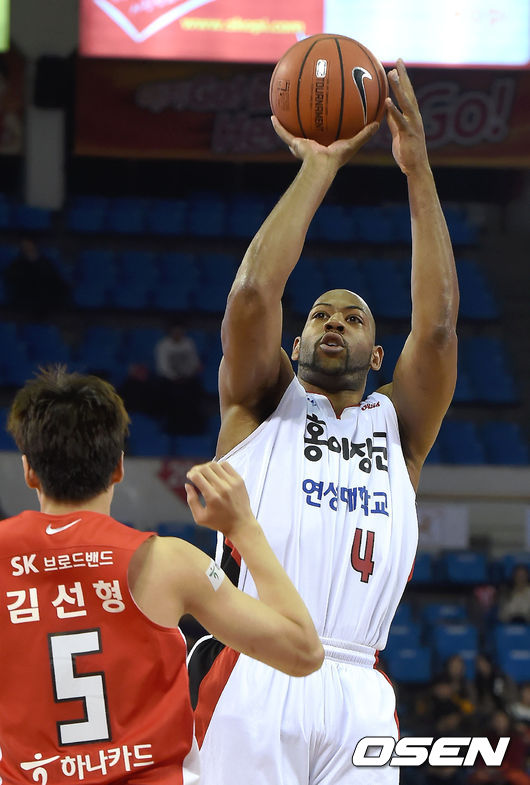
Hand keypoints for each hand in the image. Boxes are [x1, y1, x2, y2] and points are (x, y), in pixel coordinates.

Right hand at [185, 461, 255, 538]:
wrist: (241, 524)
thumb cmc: (220, 522)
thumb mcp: (200, 517)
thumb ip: (191, 501)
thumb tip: (187, 485)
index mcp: (212, 497)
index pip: (197, 477)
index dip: (190, 474)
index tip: (189, 476)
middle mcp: (223, 488)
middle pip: (205, 468)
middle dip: (196, 469)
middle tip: (194, 473)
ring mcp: (232, 483)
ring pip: (215, 465)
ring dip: (206, 466)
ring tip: (204, 472)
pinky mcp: (239, 480)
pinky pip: (226, 465)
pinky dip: (218, 465)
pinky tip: (215, 472)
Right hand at [271, 115, 379, 170]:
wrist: (321, 166)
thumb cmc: (336, 158)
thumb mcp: (353, 144)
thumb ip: (365, 134)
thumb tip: (379, 123)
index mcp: (326, 144)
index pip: (326, 131)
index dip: (326, 123)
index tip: (327, 112)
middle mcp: (312, 144)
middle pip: (308, 129)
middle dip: (306, 121)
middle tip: (306, 107)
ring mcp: (302, 144)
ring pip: (293, 130)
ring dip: (288, 121)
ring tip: (283, 108)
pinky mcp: (294, 144)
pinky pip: (284, 134)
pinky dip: (277, 127)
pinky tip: (272, 117)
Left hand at [385, 59, 429, 175]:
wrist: (416, 168)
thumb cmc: (407, 152)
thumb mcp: (398, 134)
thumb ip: (393, 122)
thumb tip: (386, 111)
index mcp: (412, 116)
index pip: (408, 93)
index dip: (404, 79)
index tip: (398, 65)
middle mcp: (414, 117)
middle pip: (409, 92)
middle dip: (404, 76)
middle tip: (398, 61)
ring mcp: (413, 124)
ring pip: (406, 102)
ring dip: (400, 88)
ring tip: (392, 74)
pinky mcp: (409, 133)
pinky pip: (400, 120)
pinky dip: (394, 110)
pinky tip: (387, 101)